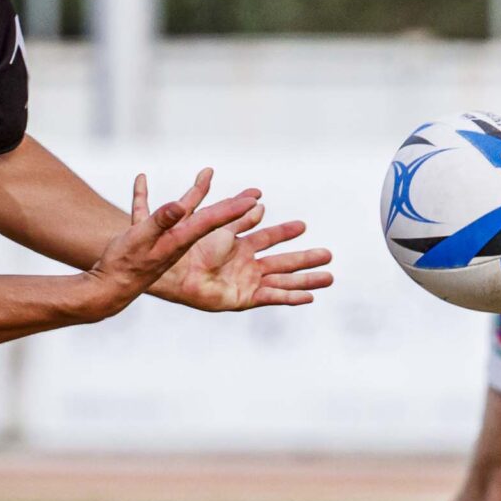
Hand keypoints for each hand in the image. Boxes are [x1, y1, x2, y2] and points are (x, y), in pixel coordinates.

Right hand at [78, 171, 260, 318]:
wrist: (110, 287)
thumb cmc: (125, 264)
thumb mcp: (140, 239)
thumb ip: (160, 221)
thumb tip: (179, 205)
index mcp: (179, 239)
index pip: (211, 221)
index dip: (232, 210)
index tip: (252, 201)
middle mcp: (177, 238)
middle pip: (208, 217)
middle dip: (230, 205)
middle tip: (253, 195)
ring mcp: (164, 238)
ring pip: (183, 210)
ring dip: (195, 191)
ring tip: (207, 174)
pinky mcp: (147, 237)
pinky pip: (149, 212)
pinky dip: (144, 196)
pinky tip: (141, 180)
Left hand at [154, 200, 334, 310]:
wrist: (171, 269)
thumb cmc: (185, 247)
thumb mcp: (215, 224)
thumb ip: (236, 215)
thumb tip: (258, 201)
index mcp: (238, 246)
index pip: (267, 237)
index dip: (285, 232)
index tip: (304, 225)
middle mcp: (245, 265)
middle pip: (283, 262)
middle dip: (305, 259)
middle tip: (328, 255)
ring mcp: (245, 282)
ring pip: (283, 280)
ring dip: (306, 280)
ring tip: (329, 278)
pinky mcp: (242, 298)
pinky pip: (271, 297)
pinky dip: (290, 297)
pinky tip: (309, 297)